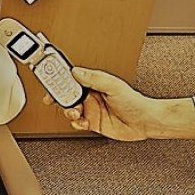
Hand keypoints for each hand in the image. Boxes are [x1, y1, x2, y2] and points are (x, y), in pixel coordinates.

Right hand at [42, 67, 194, 140]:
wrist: (145, 122)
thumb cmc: (134, 102)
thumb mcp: (114, 86)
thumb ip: (94, 78)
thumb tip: (77, 71)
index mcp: (93, 83)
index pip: (72, 78)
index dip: (59, 78)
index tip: (49, 78)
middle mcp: (90, 96)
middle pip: (67, 95)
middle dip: (60, 97)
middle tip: (57, 99)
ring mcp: (91, 110)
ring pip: (70, 110)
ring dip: (69, 111)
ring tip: (75, 112)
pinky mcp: (93, 123)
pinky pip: (78, 123)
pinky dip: (77, 123)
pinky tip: (82, 122)